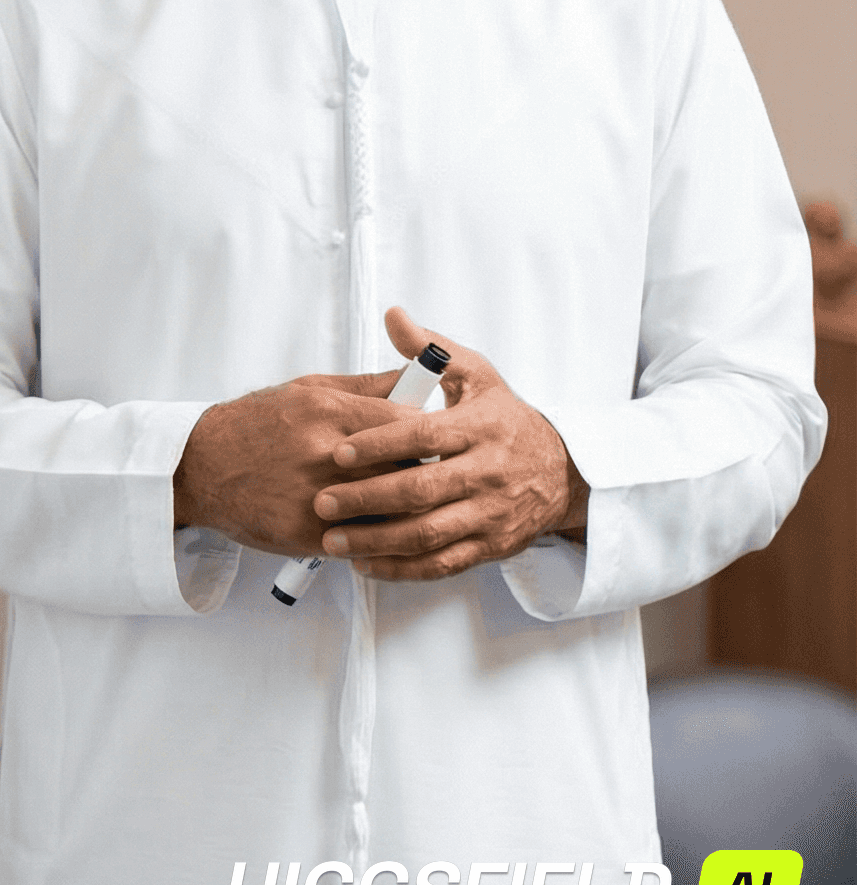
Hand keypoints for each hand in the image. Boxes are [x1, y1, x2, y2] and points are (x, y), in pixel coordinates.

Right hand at [173, 373, 404, 555]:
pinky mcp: (309, 533)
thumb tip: (411, 377)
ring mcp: (317, 496)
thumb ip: (362, 386)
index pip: (406, 421)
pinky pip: (365, 539)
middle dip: (418, 471)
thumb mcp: (304, 391)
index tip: (424, 439)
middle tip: (418, 474)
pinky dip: (376, 535)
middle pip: (406, 467)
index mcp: (327, 412)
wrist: (199, 468)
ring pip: (392, 508)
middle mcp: (324, 453)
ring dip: (402, 507)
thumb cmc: (251, 426)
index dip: (423, 433)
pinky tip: (372, 526)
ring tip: (398, 502)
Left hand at [315, 307, 589, 580]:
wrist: (563, 470)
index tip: (340, 450)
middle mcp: (488, 473)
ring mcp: (490, 514)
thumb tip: (393, 315)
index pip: (425, 436)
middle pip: (423, 490)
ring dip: (378, 540)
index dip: (381, 444)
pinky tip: (366, 564)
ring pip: (430, 533)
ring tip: (332, 539)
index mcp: (481, 428)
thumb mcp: (477, 375)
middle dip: (369, 498)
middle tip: (322, 500)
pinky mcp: (491, 546)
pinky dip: (404, 568)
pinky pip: (444, 563)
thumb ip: (430, 349)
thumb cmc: (505, 418)